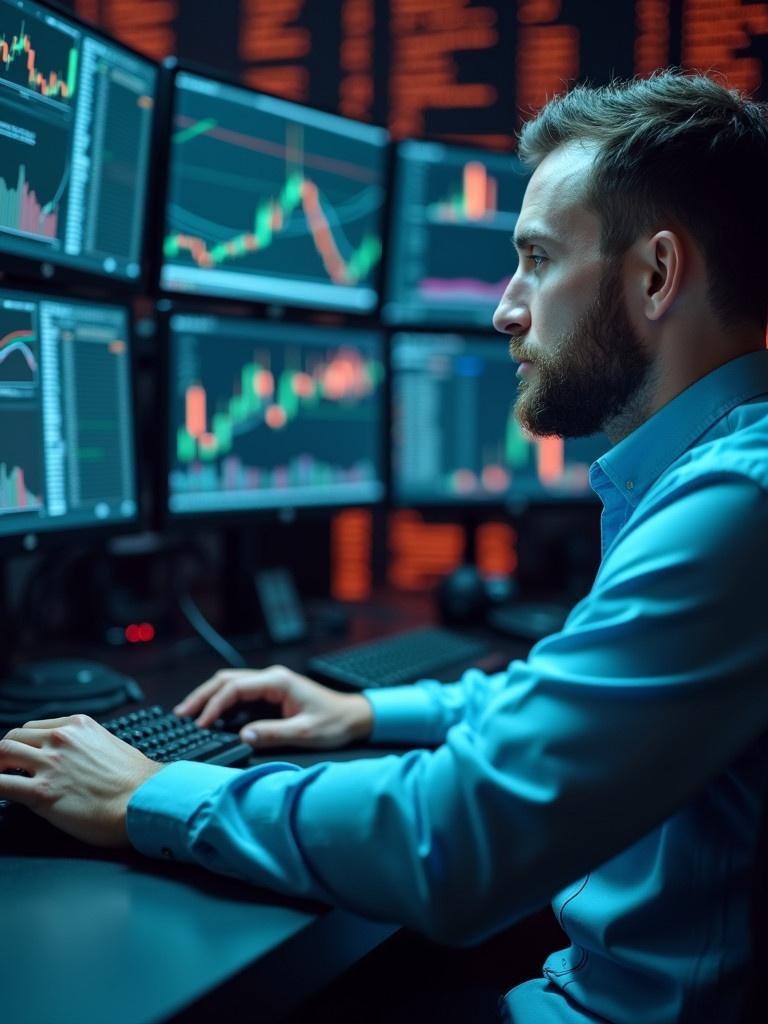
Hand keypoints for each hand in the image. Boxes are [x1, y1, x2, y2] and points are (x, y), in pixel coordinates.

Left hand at [0, 714, 162, 846]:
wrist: (147, 802)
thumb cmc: (137, 781)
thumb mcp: (111, 745)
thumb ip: (86, 746)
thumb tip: (76, 759)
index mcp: (78, 725)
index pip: (34, 727)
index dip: (25, 745)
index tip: (22, 759)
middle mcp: (61, 738)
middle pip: (13, 737)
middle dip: (6, 755)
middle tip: (7, 772)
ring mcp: (50, 764)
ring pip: (2, 753)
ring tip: (2, 779)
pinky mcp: (42, 792)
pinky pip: (0, 785)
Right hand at [174, 665, 373, 750]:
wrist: (354, 717)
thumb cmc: (334, 722)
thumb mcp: (305, 733)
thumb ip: (273, 734)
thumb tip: (243, 736)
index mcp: (278, 682)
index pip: (235, 688)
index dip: (214, 705)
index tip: (201, 724)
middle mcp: (272, 678)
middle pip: (226, 680)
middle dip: (202, 696)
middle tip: (180, 714)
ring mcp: (271, 684)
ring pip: (231, 683)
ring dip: (209, 696)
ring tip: (189, 713)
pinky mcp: (272, 693)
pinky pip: (240, 693)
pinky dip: (222, 702)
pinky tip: (212, 715)